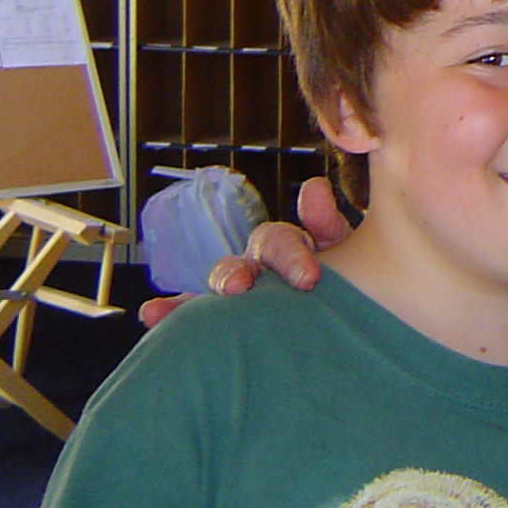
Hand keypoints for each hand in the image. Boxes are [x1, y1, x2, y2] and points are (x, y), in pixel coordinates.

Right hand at [137, 176, 352, 329]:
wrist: (356, 312)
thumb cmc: (353, 276)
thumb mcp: (347, 250)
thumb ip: (328, 224)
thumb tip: (313, 187)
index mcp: (288, 246)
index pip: (280, 241)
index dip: (292, 256)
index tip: (310, 279)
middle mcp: (259, 265)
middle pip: (238, 263)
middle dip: (234, 275)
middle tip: (241, 287)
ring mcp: (244, 291)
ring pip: (215, 288)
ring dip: (191, 297)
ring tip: (165, 308)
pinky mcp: (231, 320)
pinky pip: (200, 316)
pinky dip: (173, 312)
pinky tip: (151, 314)